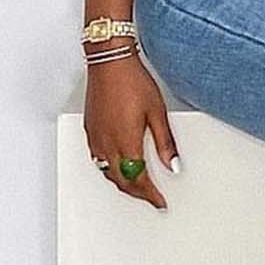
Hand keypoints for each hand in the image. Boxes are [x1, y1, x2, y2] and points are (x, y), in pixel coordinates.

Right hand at [84, 55, 178, 213]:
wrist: (110, 62)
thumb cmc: (132, 81)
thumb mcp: (157, 112)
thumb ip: (165, 143)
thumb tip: (173, 166)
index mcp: (126, 143)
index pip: (138, 180)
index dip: (150, 195)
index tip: (160, 201)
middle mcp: (108, 144)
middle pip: (121, 181)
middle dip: (137, 193)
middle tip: (151, 197)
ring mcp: (96, 138)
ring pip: (107, 172)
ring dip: (122, 183)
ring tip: (137, 186)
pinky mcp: (90, 130)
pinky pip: (97, 160)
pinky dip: (109, 169)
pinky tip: (117, 166)